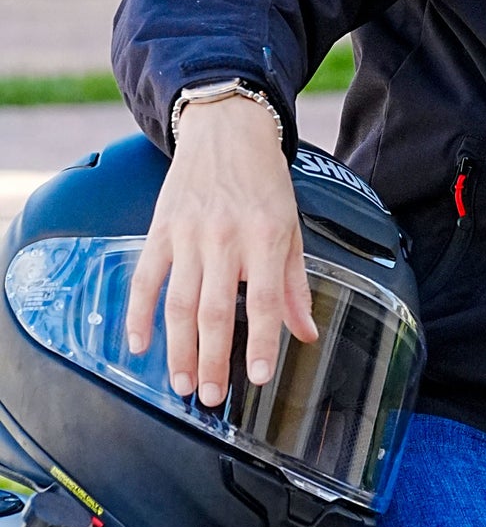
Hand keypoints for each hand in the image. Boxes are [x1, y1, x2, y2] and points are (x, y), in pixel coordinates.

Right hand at [124, 95, 317, 405]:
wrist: (228, 130)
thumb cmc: (264, 180)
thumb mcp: (291, 225)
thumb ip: (295, 282)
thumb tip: (307, 331)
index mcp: (266, 235)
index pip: (264, 300)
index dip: (262, 341)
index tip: (259, 376)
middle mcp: (226, 237)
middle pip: (216, 310)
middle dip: (213, 359)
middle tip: (211, 396)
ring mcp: (189, 234)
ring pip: (179, 303)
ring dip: (178, 349)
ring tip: (182, 383)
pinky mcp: (160, 230)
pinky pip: (145, 278)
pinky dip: (138, 314)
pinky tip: (140, 345)